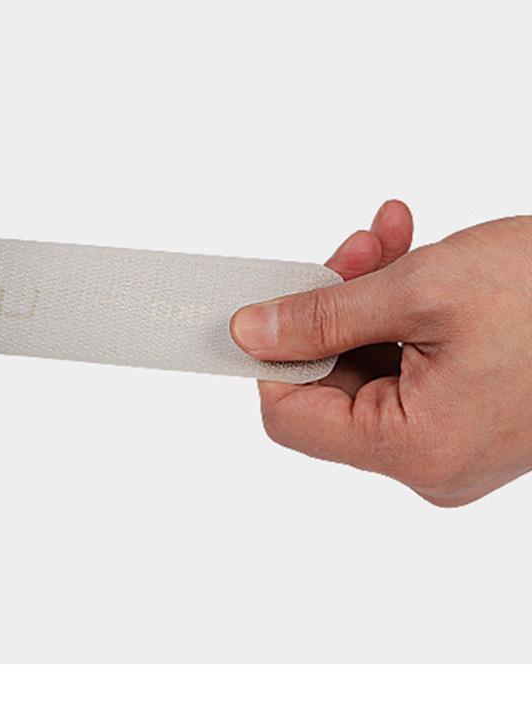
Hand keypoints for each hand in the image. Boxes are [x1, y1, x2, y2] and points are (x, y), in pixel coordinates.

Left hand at [230, 203, 531, 505]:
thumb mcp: (426, 288)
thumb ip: (324, 314)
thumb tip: (252, 332)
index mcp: (414, 449)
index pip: (292, 418)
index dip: (273, 357)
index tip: (271, 304)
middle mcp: (430, 465)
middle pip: (333, 392)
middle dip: (333, 312)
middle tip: (359, 247)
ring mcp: (454, 448)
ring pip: (371, 375)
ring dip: (370, 305)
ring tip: (396, 243)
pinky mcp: (475, 423)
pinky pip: (412, 375)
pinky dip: (405, 321)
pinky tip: (422, 267)